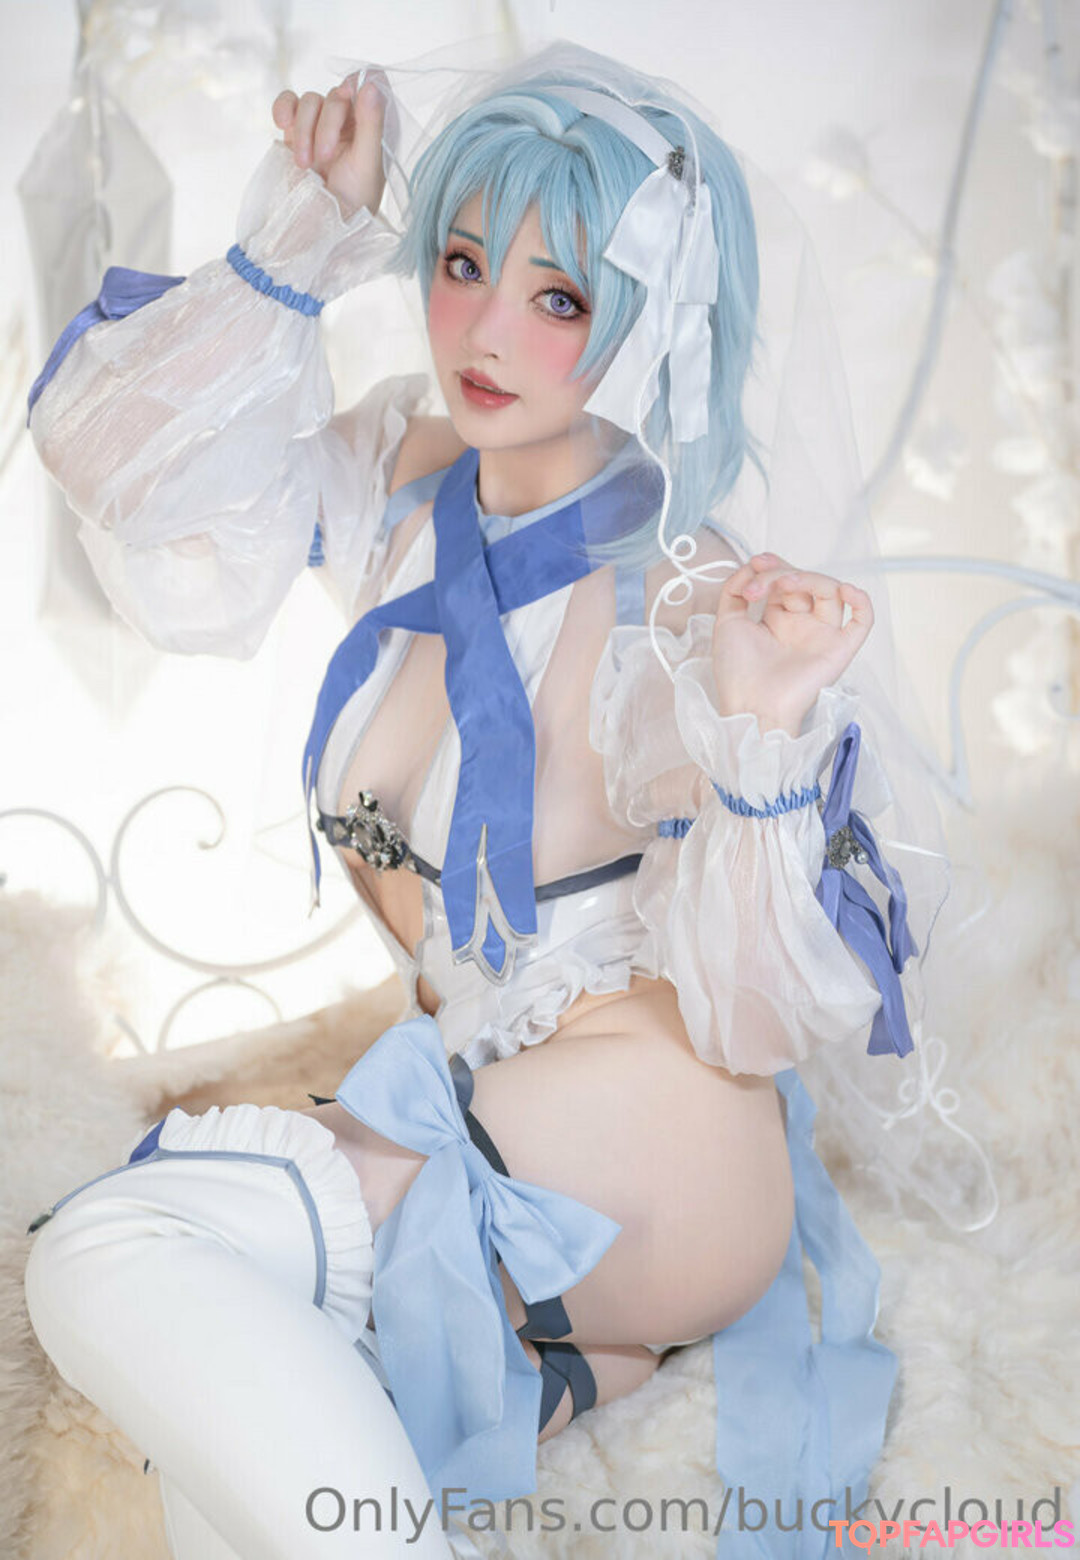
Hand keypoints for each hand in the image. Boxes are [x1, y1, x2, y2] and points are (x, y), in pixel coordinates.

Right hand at [271, 72, 387, 219]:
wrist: (322, 225)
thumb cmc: (353, 201)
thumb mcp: (367, 165)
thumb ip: (371, 125)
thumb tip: (371, 86)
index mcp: (373, 124)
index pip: (371, 82)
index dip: (358, 84)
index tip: (350, 100)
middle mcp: (350, 119)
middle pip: (336, 94)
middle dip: (327, 125)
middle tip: (325, 158)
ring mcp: (321, 123)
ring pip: (310, 101)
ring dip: (304, 130)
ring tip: (305, 165)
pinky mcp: (297, 130)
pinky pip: (288, 103)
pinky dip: (283, 109)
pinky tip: (282, 125)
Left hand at [710, 551, 873, 736]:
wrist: (751, 706)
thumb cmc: (738, 675)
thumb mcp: (727, 623)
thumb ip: (735, 590)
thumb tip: (750, 567)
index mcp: (776, 620)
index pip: (784, 580)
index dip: (773, 566)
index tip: (756, 563)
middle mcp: (801, 625)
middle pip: (805, 582)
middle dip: (782, 573)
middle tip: (761, 584)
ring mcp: (821, 635)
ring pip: (830, 592)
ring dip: (809, 578)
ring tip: (785, 584)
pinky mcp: (839, 649)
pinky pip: (862, 621)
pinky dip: (861, 601)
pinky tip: (845, 590)